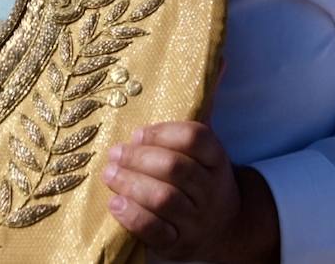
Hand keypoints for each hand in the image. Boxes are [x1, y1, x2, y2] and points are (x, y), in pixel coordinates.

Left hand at [103, 122, 277, 262]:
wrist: (225, 228)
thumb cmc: (201, 180)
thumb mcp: (204, 154)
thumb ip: (185, 128)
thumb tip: (170, 89)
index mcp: (216, 160)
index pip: (196, 138)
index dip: (162, 133)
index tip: (137, 133)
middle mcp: (210, 190)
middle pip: (175, 168)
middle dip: (139, 158)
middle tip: (115, 154)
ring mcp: (196, 220)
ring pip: (164, 199)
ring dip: (131, 184)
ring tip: (109, 174)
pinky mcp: (179, 244)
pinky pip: (155, 231)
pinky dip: (132, 216)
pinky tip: (115, 203)